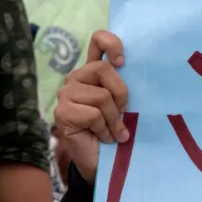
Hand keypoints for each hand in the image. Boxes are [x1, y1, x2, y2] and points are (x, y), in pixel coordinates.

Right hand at [53, 31, 129, 184]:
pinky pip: (93, 114)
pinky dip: (105, 129)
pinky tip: (105, 137)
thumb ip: (123, 86)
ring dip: (114, 118)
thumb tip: (139, 70)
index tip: (123, 62)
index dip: (112, 44)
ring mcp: (66, 94)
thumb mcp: (124, 104)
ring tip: (114, 132)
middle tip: (124, 113)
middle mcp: (76, 78)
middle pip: (102, 68)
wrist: (101, 161)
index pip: (97, 40)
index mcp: (93, 71)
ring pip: (101, 96)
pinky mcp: (62, 112)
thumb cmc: (115, 130)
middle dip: (121, 93)